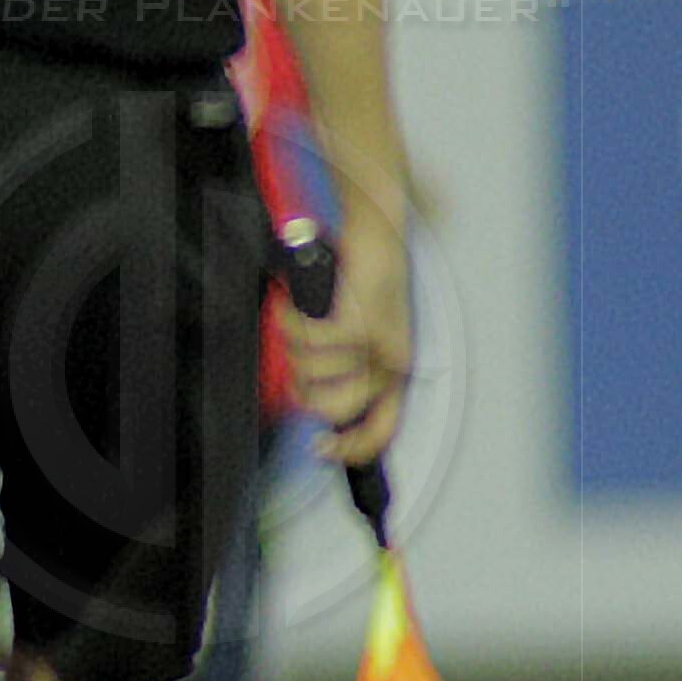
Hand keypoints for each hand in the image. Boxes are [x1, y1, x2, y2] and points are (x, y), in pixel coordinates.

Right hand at [294, 217, 414, 467]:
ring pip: (310, 372)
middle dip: (301, 386)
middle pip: (331, 409)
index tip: (317, 448)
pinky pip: (307, 340)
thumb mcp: (355, 329)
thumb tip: (306, 398)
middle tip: (296, 356)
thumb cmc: (360, 277)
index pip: (379, 431)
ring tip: (299, 314)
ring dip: (291, 342)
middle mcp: (390, 362)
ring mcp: (376, 344)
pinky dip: (289, 321)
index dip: (348, 450)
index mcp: (393, 369)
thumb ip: (338, 365)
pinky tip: (291, 303)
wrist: (376, 230)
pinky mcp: (360, 322)